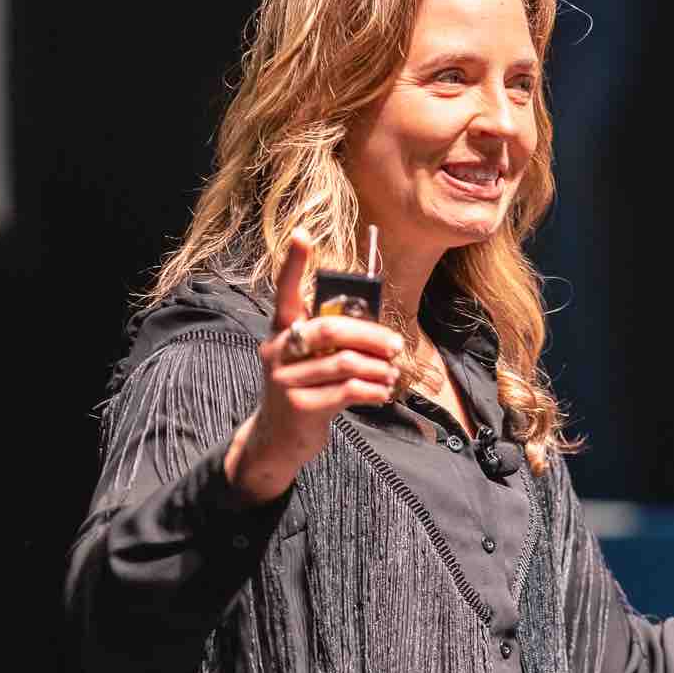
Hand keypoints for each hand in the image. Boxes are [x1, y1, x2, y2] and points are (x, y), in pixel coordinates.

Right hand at [222, 231, 404, 504]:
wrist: (278, 438)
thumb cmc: (304, 388)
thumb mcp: (308, 360)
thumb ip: (330, 340)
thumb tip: (376, 327)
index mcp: (280, 331)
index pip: (284, 292)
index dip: (293, 263)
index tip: (303, 234)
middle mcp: (277, 350)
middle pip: (330, 329)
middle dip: (371, 335)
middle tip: (396, 345)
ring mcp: (285, 380)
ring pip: (345, 362)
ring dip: (379, 367)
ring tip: (392, 373)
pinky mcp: (300, 406)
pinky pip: (348, 390)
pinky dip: (373, 389)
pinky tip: (382, 391)